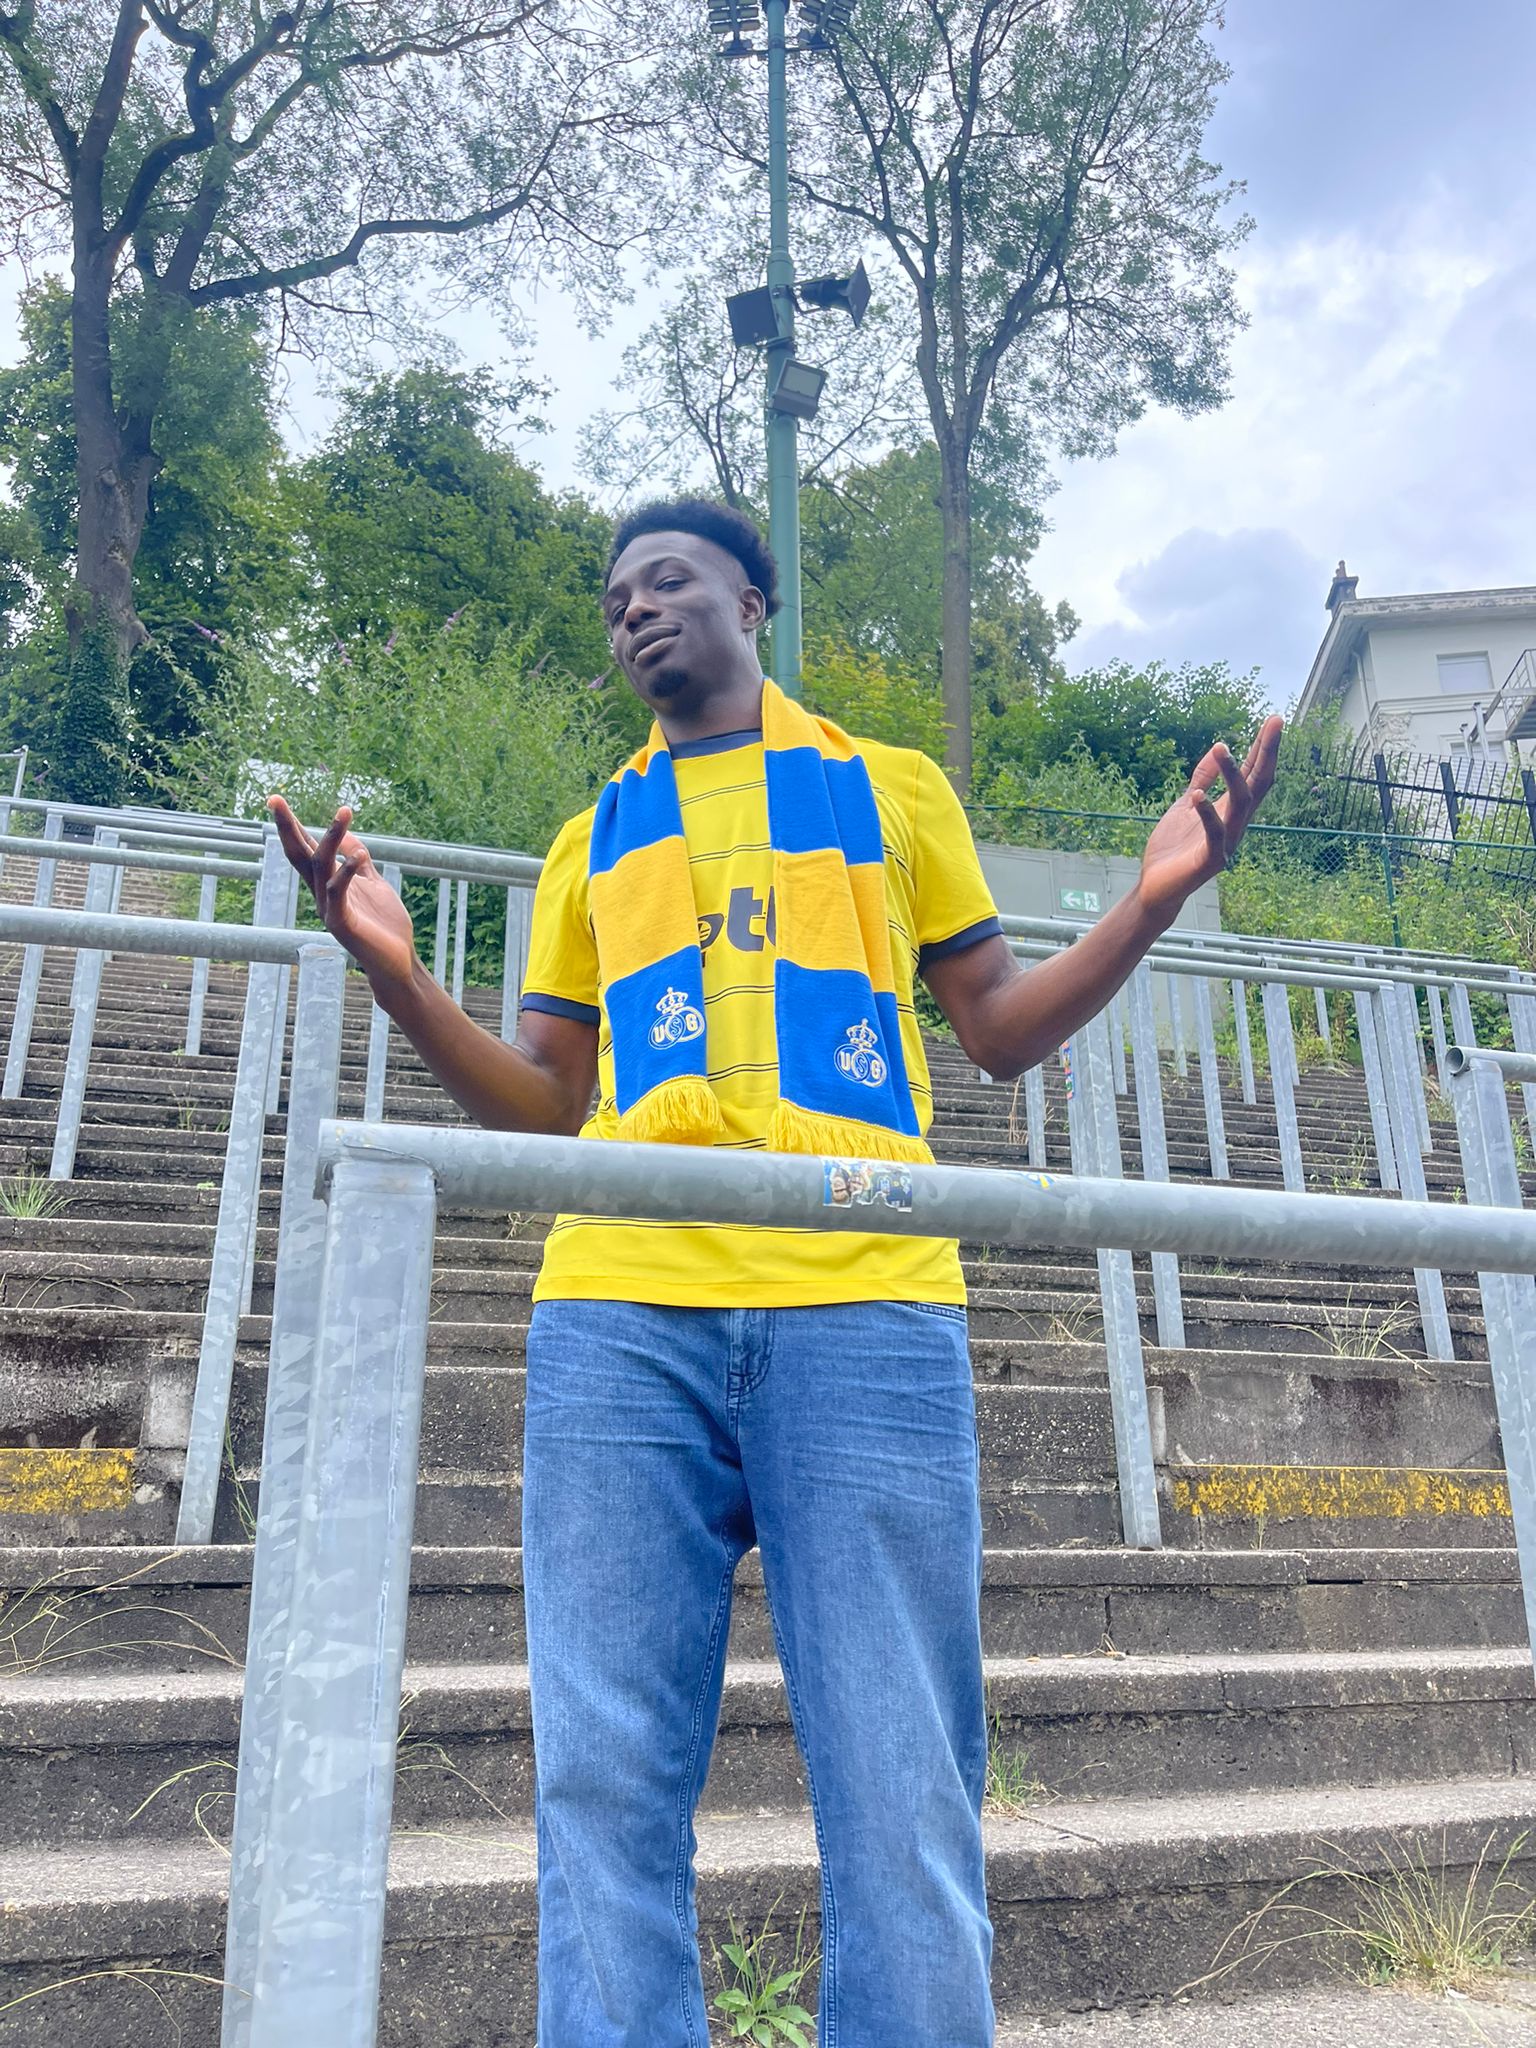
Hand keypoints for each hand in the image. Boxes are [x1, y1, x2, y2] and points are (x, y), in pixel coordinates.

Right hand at [266, 795, 417, 990]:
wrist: (397, 962)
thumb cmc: (384, 926)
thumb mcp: (373, 884)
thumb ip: (361, 862)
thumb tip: (349, 837)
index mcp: (327, 884)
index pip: (304, 849)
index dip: (292, 825)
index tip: (275, 799)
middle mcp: (321, 894)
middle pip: (299, 855)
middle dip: (288, 827)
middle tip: (275, 799)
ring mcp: (328, 908)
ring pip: (322, 866)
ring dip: (332, 837)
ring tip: (344, 811)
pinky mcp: (341, 923)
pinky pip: (339, 891)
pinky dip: (347, 870)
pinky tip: (357, 853)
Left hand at [1135, 715, 1283, 922]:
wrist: (1157, 887)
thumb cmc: (1173, 848)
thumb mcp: (1185, 804)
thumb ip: (1202, 779)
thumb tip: (1219, 747)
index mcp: (1230, 810)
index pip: (1253, 774)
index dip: (1263, 748)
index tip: (1274, 720)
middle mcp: (1235, 824)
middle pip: (1258, 783)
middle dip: (1267, 752)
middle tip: (1275, 722)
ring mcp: (1227, 842)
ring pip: (1240, 804)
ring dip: (1232, 775)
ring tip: (1220, 747)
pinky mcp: (1210, 860)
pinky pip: (1215, 834)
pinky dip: (1206, 814)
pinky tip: (1196, 796)